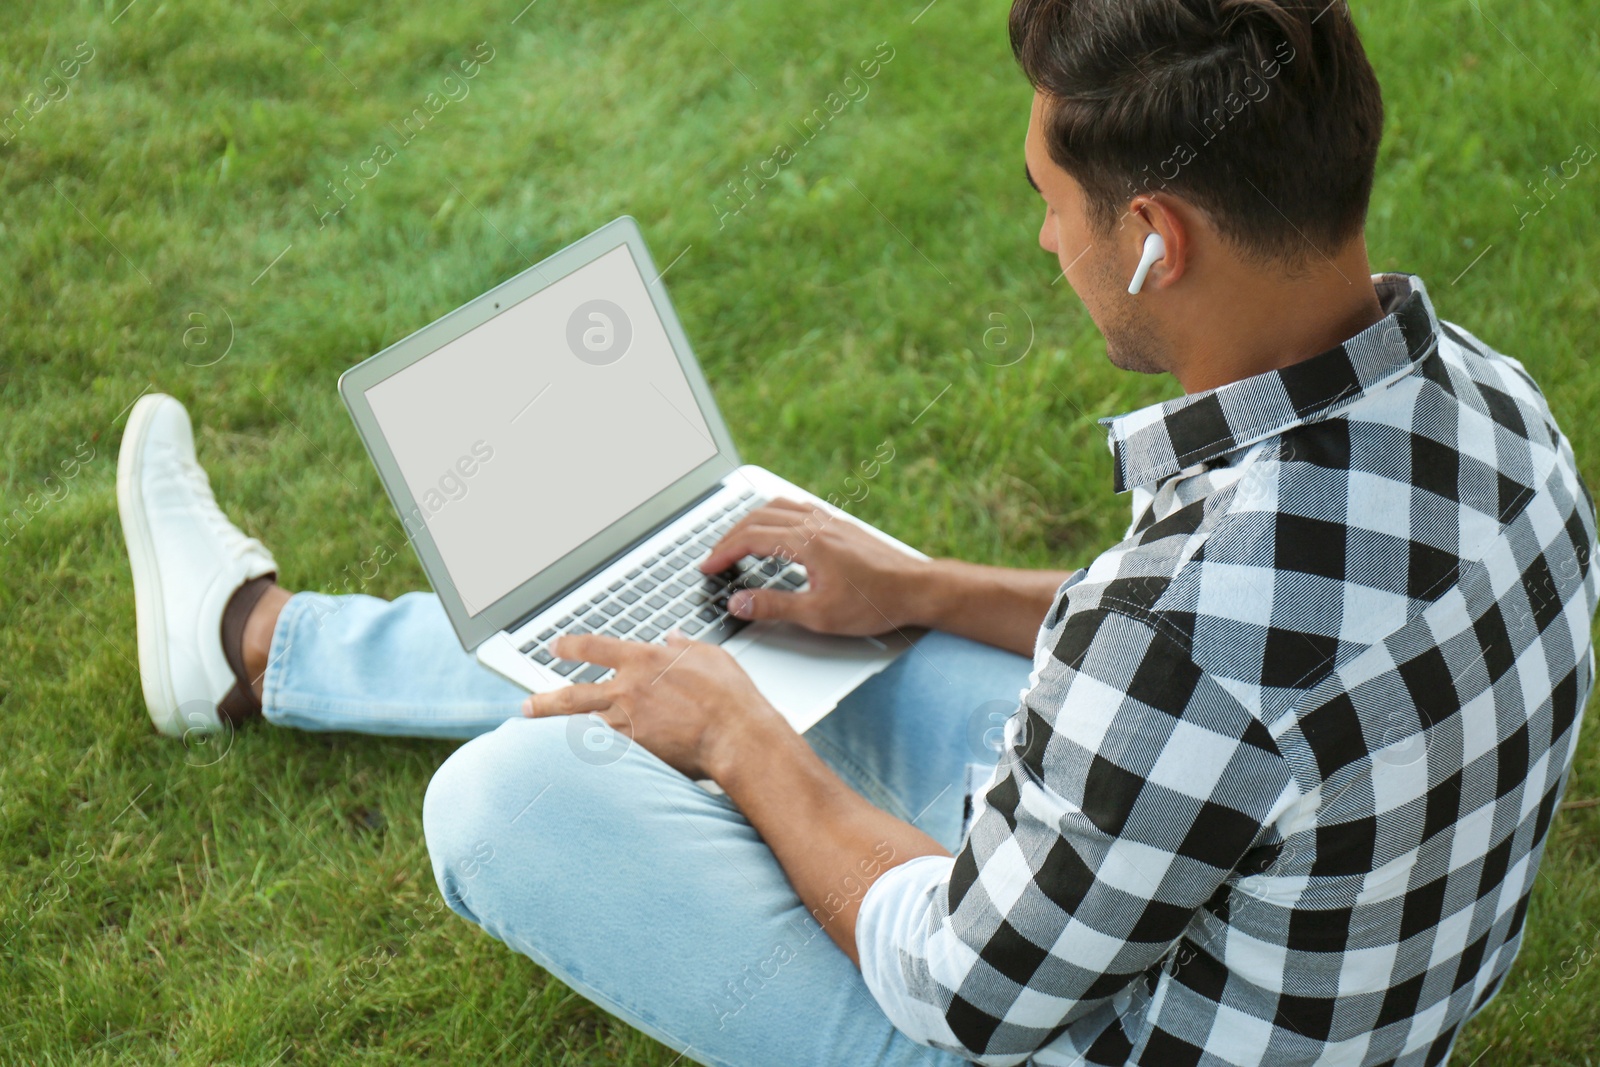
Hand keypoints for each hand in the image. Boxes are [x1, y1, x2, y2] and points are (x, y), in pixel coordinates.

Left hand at [521, 631, 784, 780]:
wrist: (737, 736)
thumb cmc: (730, 697)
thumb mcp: (710, 657)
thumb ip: (685, 647)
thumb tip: (673, 638)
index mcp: (644, 660)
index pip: (594, 648)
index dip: (570, 646)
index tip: (556, 647)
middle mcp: (627, 690)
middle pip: (572, 694)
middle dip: (544, 701)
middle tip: (527, 704)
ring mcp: (627, 724)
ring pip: (579, 727)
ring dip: (556, 732)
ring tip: (538, 738)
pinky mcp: (634, 752)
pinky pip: (601, 753)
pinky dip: (584, 756)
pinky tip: (570, 762)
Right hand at [698, 498, 929, 636]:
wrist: (917, 588)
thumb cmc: (875, 603)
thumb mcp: (819, 615)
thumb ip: (774, 607)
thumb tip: (737, 603)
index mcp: (807, 543)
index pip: (751, 539)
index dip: (723, 553)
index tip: (706, 567)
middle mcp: (816, 525)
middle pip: (758, 518)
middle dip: (729, 537)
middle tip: (713, 557)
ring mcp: (829, 521)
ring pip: (776, 507)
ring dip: (749, 521)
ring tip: (735, 541)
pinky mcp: (840, 525)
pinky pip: (797, 508)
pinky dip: (773, 515)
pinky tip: (774, 529)